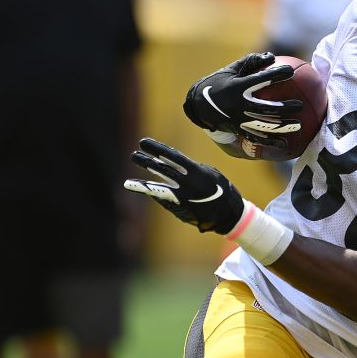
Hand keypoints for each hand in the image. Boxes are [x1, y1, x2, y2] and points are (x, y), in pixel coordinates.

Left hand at [123, 138, 245, 233]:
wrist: (228, 214)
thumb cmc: (221, 189)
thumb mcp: (210, 172)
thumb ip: (191, 167)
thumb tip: (173, 163)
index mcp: (196, 171)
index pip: (171, 156)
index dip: (156, 148)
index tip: (143, 142)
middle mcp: (187, 184)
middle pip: (162, 171)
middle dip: (146, 162)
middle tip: (134, 155)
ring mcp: (182, 198)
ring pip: (157, 190)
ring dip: (142, 185)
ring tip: (127, 183)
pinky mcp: (179, 210)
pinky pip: (163, 200)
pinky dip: (153, 194)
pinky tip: (144, 190)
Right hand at [182, 52, 303, 146]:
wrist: (198, 104)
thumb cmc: (218, 83)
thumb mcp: (231, 69)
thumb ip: (251, 62)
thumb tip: (272, 56)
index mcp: (239, 87)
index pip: (262, 79)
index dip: (277, 74)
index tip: (291, 71)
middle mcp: (240, 104)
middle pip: (267, 108)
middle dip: (285, 107)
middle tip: (300, 105)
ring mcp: (239, 119)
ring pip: (265, 125)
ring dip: (282, 126)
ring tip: (298, 125)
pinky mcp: (238, 129)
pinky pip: (257, 137)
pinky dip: (271, 140)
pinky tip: (284, 143)